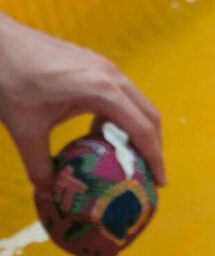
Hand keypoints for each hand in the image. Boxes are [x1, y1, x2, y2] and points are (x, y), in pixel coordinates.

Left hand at [0, 13, 165, 190]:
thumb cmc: (10, 77)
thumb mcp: (24, 127)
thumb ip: (39, 163)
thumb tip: (48, 192)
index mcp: (102, 91)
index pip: (142, 129)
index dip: (154, 158)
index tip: (159, 182)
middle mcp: (112, 76)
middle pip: (150, 115)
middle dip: (154, 146)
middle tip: (149, 172)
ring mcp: (106, 66)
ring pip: (138, 103)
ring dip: (138, 129)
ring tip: (128, 155)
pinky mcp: (96, 63)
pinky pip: (122, 94)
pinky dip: (122, 115)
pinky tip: (100, 132)